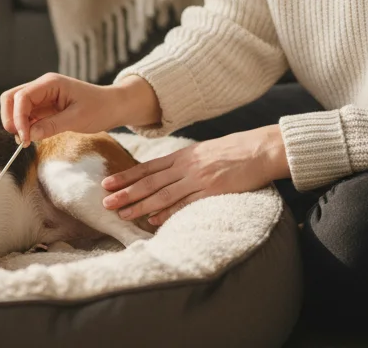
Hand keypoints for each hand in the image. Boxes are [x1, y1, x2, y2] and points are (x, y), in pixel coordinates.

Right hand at [0, 73, 121, 142]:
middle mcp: (43, 87)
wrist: (113, 106)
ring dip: (17, 123)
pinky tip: (32, 137)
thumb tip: (29, 135)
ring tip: (26, 141)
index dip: (18, 118)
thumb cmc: (100, 108)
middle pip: (12, 98)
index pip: (22, 97)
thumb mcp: (77, 119)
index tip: (24, 138)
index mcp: (50, 83)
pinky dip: (25, 126)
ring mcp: (42, 96)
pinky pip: (27, 115)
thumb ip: (51, 126)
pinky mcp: (45, 107)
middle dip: (10, 118)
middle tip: (19, 139)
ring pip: (16, 107)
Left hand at [100, 126, 284, 226]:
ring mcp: (199, 179)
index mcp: (183, 155)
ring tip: (122, 214)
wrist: (262, 148)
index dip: (126, 176)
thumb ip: (187, 162)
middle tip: (104, 203)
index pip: (148, 167)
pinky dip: (168, 212)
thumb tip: (168, 172)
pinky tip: (154, 220)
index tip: (107, 184)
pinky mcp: (213, 191)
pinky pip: (186, 203)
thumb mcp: (205, 150)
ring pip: (162, 194)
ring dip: (140, 206)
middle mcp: (186, 166)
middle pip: (150, 182)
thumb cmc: (236, 150)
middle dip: (125, 193)